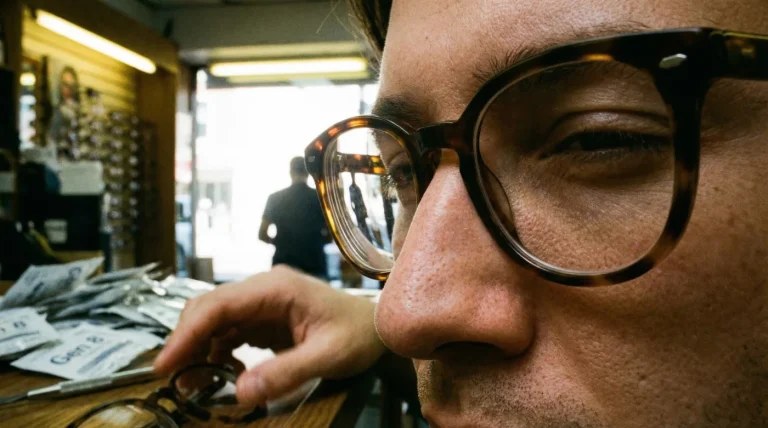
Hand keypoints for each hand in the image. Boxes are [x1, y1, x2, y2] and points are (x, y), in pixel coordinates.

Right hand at [153, 265, 385, 406]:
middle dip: (187, 341)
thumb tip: (239, 393)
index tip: (165, 363)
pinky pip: (230, 332)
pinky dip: (218, 353)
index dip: (187, 332)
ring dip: (199, 350)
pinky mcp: (265, 318)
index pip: (218, 305)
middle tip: (173, 379)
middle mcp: (263, 289)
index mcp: (276, 288)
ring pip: (215, 321)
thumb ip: (286, 372)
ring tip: (195, 384)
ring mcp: (263, 303)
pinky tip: (225, 374)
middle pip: (209, 308)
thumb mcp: (328, 356)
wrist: (379, 328)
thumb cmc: (359, 335)